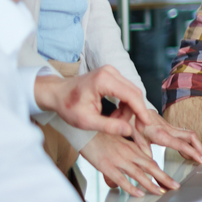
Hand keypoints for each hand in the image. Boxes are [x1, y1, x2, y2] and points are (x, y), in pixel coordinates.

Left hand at [34, 66, 154, 136]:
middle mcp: (110, 72)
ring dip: (127, 110)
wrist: (56, 93)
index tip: (145, 125)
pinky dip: (123, 105)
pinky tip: (113, 114)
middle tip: (131, 128)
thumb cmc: (67, 106)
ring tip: (113, 121)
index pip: (131, 95)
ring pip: (131, 93)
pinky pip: (126, 91)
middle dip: (135, 112)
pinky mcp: (112, 75)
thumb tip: (129, 130)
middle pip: (134, 93)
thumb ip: (108, 126)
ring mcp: (112, 72)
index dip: (141, 111)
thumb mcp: (86, 121)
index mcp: (103, 81)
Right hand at [80, 132, 179, 197]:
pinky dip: (130, 187)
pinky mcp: (106, 166)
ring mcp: (118, 160)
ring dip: (151, 184)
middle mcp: (128, 153)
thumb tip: (134, 164)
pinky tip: (138, 194)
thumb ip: (128, 151)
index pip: (151, 161)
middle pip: (150, 167)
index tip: (169, 180)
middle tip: (175, 186)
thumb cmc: (100, 134)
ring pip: (139, 174)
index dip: (161, 172)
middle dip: (164, 178)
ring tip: (161, 192)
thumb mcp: (118, 140)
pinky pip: (121, 179)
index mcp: (132, 147)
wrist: (85, 128)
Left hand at [133, 111, 201, 163]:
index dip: (193, 152)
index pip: (181, 144)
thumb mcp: (136, 139)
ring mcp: (170, 128)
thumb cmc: (134, 124)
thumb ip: (144, 152)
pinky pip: (183, 135)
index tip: (201, 160)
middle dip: (201, 148)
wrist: (134, 110)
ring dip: (197, 145)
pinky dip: (189, 143)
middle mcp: (168, 130)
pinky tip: (188, 152)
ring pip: (189, 135)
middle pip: (191, 136)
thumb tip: (149, 167)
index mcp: (161, 134)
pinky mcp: (169, 127)